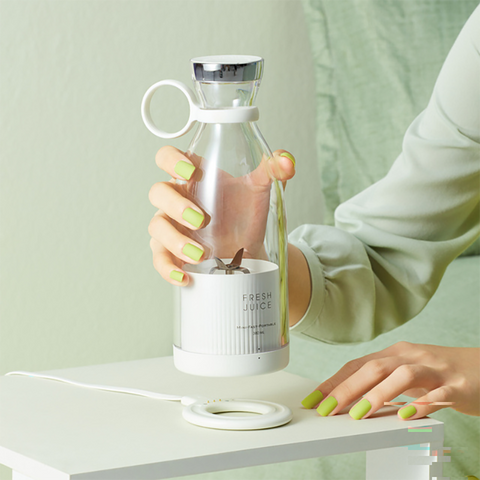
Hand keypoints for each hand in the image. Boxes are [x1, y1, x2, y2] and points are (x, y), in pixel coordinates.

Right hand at [148, 146, 295, 285]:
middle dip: (177, 205)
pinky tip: (183, 276)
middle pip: (158, 192)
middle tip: (202, 220)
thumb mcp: (260, 189)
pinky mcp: (170, 252)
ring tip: (201, 254)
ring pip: (156, 227)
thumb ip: (273, 170)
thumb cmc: (245, 213)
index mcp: (192, 176)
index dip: (172, 160)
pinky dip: (167, 268)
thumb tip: (287, 160)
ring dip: (175, 240)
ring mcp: (170, 226)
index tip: (191, 171)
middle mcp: (176, 199)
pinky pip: (158, 260)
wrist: (248, 250)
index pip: (167, 157)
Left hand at [301, 341, 479, 418]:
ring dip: (378, 395)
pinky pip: (439, 394)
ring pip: (403, 376)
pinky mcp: (457, 386)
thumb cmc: (439, 373)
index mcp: (396, 353)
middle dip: (346, 389)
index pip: (358, 364)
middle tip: (326, 409)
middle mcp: (411, 357)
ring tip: (358, 414)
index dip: (334, 381)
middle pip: (374, 368)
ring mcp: (434, 370)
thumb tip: (348, 397)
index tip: (314, 398)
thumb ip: (381, 381)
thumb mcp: (406, 372)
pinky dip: (422, 404)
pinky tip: (407, 415)